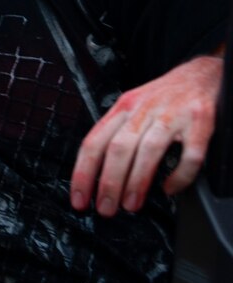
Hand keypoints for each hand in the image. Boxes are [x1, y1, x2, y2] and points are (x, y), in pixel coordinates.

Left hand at [70, 53, 221, 216]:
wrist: (202, 73)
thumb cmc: (164, 96)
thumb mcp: (132, 107)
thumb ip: (117, 133)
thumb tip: (98, 172)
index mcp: (122, 108)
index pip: (93, 142)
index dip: (83, 173)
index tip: (79, 198)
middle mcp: (143, 110)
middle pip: (118, 149)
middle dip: (108, 183)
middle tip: (105, 209)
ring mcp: (172, 115)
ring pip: (148, 151)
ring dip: (136, 182)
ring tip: (130, 205)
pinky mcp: (199, 123)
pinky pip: (189, 155)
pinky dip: (179, 176)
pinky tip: (171, 188)